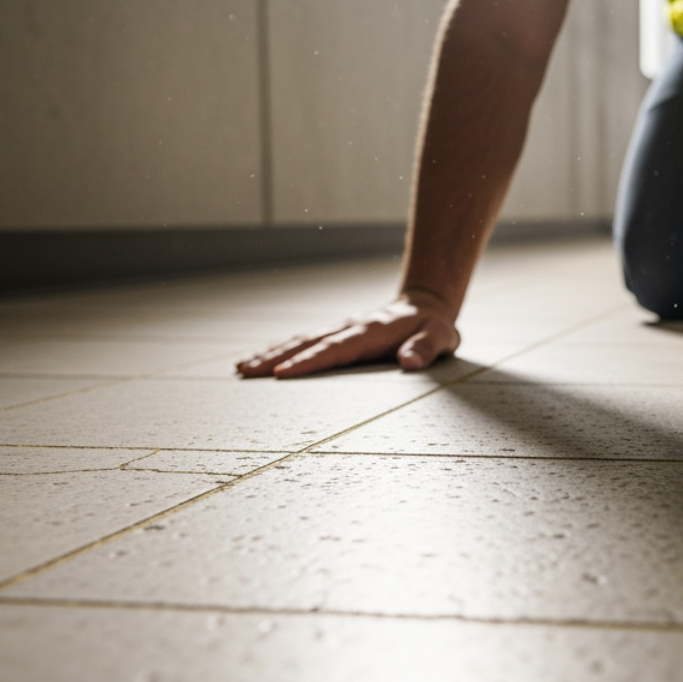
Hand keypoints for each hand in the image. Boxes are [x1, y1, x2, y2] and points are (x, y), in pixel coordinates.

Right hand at [235, 289, 459, 378]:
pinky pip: (303, 341)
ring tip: (242, 368)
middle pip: (308, 343)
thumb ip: (426, 348)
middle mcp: (349, 328)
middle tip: (246, 372)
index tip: (282, 374)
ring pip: (300, 340)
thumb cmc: (432, 327)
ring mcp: (339, 329)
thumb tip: (409, 362)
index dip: (309, 361)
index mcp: (371, 332)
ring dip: (271, 353)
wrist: (424, 307)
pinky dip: (279, 349)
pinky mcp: (335, 334)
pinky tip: (259, 359)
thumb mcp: (441, 337)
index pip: (336, 349)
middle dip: (276, 357)